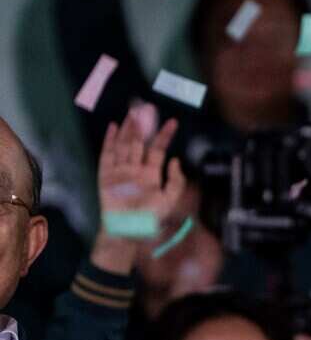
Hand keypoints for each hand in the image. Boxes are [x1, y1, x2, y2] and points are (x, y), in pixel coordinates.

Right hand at [93, 107, 184, 273]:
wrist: (128, 231)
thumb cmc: (150, 218)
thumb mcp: (170, 200)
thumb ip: (176, 181)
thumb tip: (176, 159)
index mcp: (152, 173)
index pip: (158, 149)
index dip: (165, 135)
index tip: (173, 122)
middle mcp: (136, 169)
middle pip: (140, 142)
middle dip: (143, 125)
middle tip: (146, 107)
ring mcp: (120, 171)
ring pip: (124, 145)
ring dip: (128, 129)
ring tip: (133, 113)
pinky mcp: (106, 176)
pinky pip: (107, 156)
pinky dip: (109, 141)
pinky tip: (113, 127)